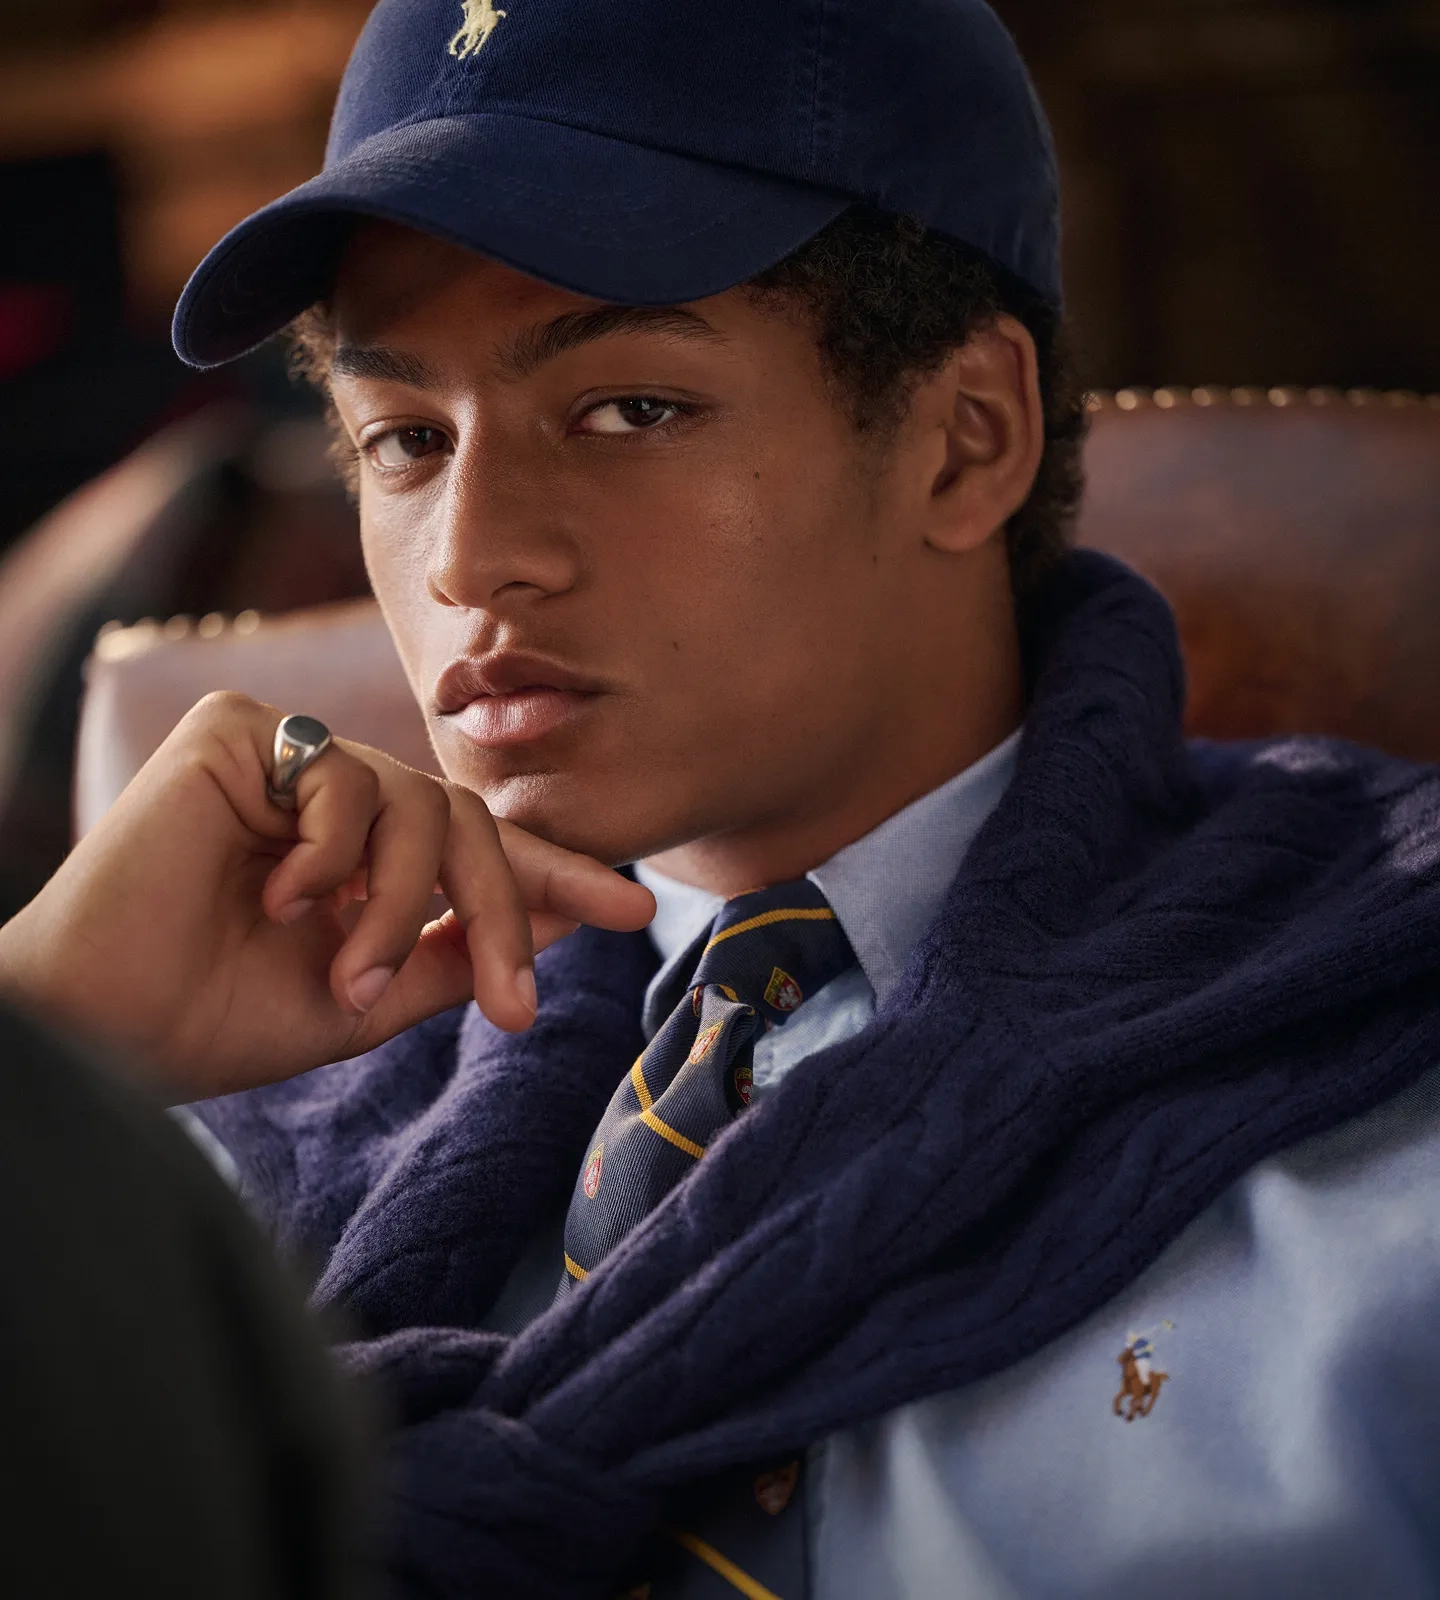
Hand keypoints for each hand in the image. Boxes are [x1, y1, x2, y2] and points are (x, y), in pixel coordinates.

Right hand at [0, 693, 653, 1099]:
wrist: (103, 1026)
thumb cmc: (215, 1018)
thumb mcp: (366, 997)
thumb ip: (450, 954)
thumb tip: (552, 922)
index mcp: (360, 853)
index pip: (473, 848)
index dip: (552, 876)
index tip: (633, 907)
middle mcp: (329, 797)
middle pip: (466, 822)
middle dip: (502, 912)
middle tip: (514, 1008)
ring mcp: (284, 758)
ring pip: (419, 804)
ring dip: (400, 907)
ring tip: (347, 978)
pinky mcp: (236, 732)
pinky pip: (344, 780)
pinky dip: (331, 856)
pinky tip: (278, 900)